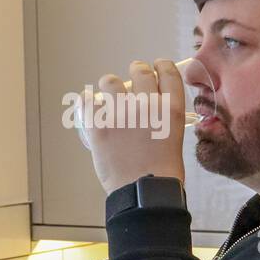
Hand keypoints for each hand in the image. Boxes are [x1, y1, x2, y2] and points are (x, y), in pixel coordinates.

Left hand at [87, 59, 185, 194]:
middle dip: (136, 70)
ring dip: (110, 85)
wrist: (145, 192)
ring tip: (109, 93)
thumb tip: (149, 110)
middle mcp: (147, 105)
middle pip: (140, 72)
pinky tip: (86, 102)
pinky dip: (85, 101)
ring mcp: (122, 113)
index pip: (168, 73)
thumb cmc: (163, 173)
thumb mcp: (174, 138)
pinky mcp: (100, 125)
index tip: (156, 66)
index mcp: (170, 109)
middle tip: (132, 74)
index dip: (161, 66)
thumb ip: (163, 119)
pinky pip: (87, 102)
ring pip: (110, 82)